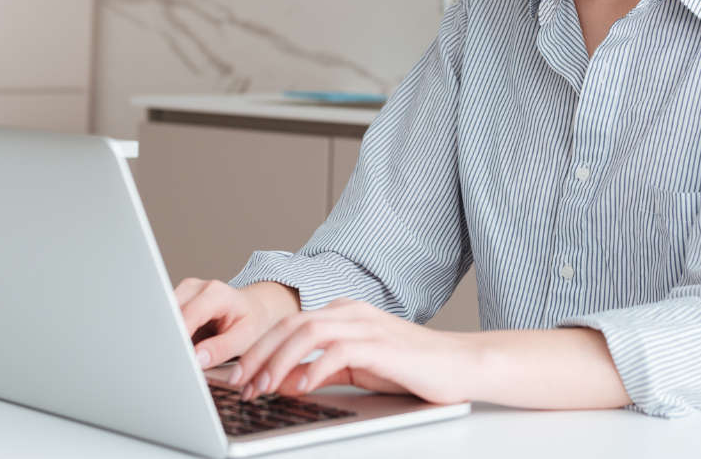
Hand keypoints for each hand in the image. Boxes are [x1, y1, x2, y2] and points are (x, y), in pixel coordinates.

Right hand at [174, 278, 299, 369]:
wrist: (256, 306)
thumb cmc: (253, 320)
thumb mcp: (245, 337)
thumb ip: (221, 349)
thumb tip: (196, 359)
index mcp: (216, 293)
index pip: (188, 316)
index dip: (179, 339)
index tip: (176, 360)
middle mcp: (196, 287)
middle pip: (170, 315)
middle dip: (169, 339)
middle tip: (174, 363)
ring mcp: (184, 292)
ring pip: (163, 317)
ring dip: (168, 338)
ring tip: (179, 355)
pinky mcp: (177, 301)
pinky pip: (166, 320)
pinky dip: (170, 336)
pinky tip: (179, 347)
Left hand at [228, 298, 478, 405]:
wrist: (460, 365)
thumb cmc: (410, 368)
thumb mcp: (358, 368)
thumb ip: (323, 369)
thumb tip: (286, 381)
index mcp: (343, 312)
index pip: (289, 324)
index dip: (260, 348)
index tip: (240, 376)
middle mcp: (351, 312)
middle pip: (291, 324)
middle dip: (260, 354)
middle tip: (241, 384)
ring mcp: (367, 325)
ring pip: (308, 333)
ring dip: (279, 361)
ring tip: (264, 387)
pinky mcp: (381, 345)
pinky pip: (338, 351)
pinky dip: (314, 369)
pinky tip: (300, 387)